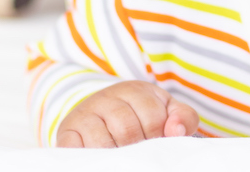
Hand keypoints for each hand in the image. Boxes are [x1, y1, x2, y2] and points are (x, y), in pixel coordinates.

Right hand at [56, 81, 198, 146]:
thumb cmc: (139, 116)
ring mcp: (85, 114)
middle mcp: (106, 98)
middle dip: (137, 148)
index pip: (154, 119)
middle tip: (138, 154)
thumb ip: (182, 117)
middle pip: (128, 131)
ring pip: (102, 143)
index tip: (155, 141)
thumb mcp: (165, 111)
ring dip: (115, 156)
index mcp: (135, 90)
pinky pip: (74, 149)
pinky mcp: (67, 132)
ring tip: (121, 157)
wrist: (98, 112)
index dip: (158, 137)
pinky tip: (100, 160)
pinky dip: (89, 159)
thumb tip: (176, 131)